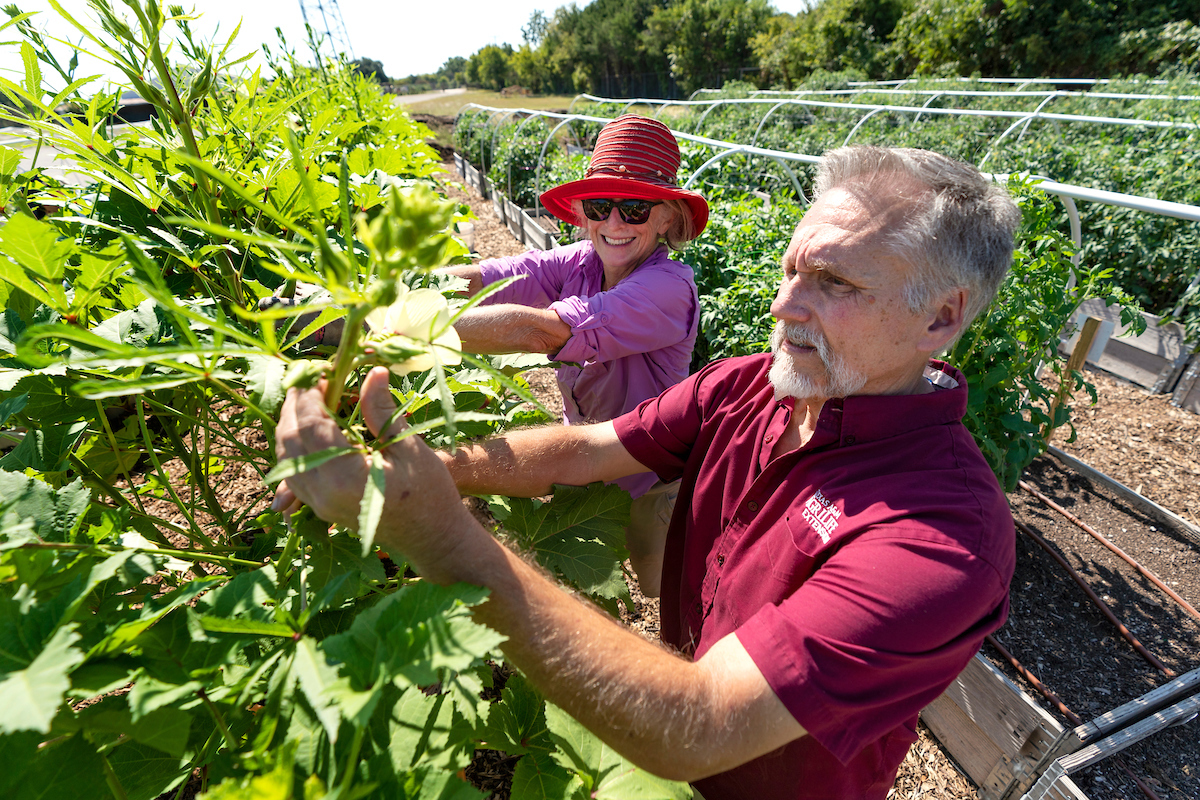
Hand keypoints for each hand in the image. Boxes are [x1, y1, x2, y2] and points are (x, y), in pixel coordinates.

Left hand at [273, 366, 469, 574]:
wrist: (433, 538)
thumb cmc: (429, 493)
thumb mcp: (409, 448)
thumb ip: (382, 411)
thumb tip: (374, 371)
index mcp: (345, 476)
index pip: (311, 424)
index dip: (310, 394)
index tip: (323, 373)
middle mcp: (323, 492)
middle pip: (290, 439)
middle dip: (295, 405)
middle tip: (312, 381)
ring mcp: (318, 503)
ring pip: (285, 457)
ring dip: (290, 425)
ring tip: (308, 400)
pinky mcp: (319, 508)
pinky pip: (293, 474)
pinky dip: (294, 448)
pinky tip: (307, 432)